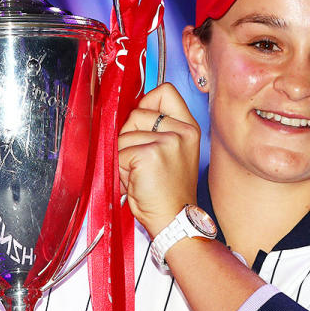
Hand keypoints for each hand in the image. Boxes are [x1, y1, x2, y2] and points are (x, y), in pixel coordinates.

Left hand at [118, 83, 200, 237]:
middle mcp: (181, 131)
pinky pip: (120, 152)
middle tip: (141, 160)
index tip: (144, 123)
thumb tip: (131, 113)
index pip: (165, 91)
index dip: (147, 103)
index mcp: (188, 128)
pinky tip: (137, 181)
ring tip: (140, 174)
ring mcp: (167, 141)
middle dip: (129, 136)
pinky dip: (122, 169)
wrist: (174, 219)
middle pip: (137, 112)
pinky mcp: (149, 154)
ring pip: (124, 135)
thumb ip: (159, 128)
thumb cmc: (169, 192)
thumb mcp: (174, 152)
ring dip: (124, 156)